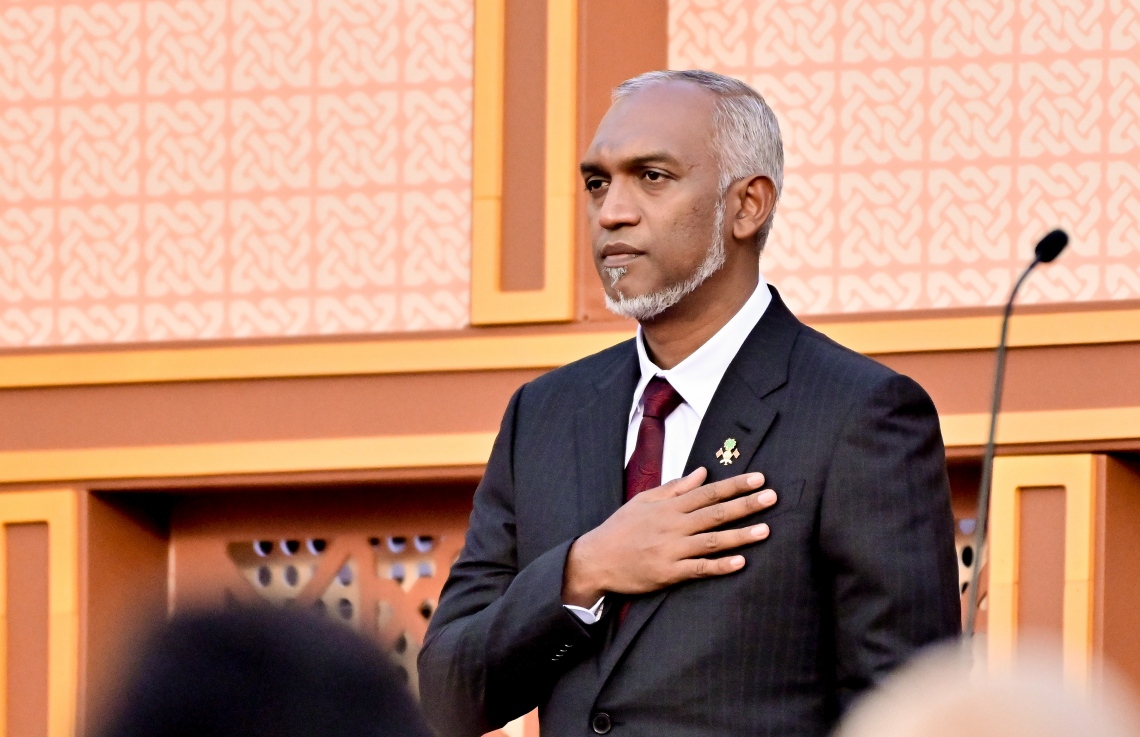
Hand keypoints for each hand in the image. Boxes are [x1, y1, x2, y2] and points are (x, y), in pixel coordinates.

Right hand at [562, 468, 776, 605]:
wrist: (596, 559)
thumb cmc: (620, 528)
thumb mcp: (644, 500)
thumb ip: (675, 488)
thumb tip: (702, 472)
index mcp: (669, 507)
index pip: (708, 492)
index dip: (734, 485)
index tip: (759, 479)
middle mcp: (673, 526)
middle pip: (715, 513)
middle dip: (746, 504)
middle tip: (772, 497)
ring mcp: (671, 550)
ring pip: (712, 541)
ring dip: (740, 535)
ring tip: (766, 530)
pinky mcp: (668, 572)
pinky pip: (698, 569)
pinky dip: (720, 566)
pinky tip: (741, 562)